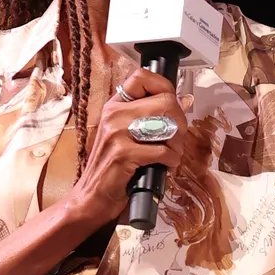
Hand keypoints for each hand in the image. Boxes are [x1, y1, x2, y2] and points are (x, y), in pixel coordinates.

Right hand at [70, 68, 189, 221]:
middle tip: (176, 140)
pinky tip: (164, 166)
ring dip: (177, 144)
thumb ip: (147, 117)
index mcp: (114, 106)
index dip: (165, 88)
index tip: (171, 107)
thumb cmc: (113, 167)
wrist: (91, 196)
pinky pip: (162, 151)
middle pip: (165, 101)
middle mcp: (114, 114)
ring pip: (168, 125)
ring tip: (171, 154)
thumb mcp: (125, 135)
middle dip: (180, 123)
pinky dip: (171, 161)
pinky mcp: (122, 153)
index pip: (142, 77)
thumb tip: (183, 102)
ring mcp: (117, 133)